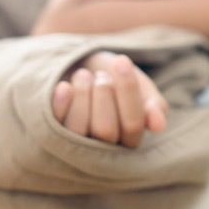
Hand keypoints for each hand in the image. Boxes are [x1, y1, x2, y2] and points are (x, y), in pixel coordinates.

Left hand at [51, 52, 168, 146]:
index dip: (128, 92)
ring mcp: (75, 144)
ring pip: (79, 131)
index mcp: (130, 138)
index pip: (133, 125)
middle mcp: (103, 149)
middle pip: (106, 130)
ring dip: (82, 95)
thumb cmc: (112, 77)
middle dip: (103, 94)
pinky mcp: (50, 136)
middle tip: (100, 75)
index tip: (121, 60)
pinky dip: (60, 103)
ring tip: (83, 75)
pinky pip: (53, 126)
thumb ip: (152, 103)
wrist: (76, 66)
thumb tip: (159, 125)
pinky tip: (63, 86)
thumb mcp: (138, 84)